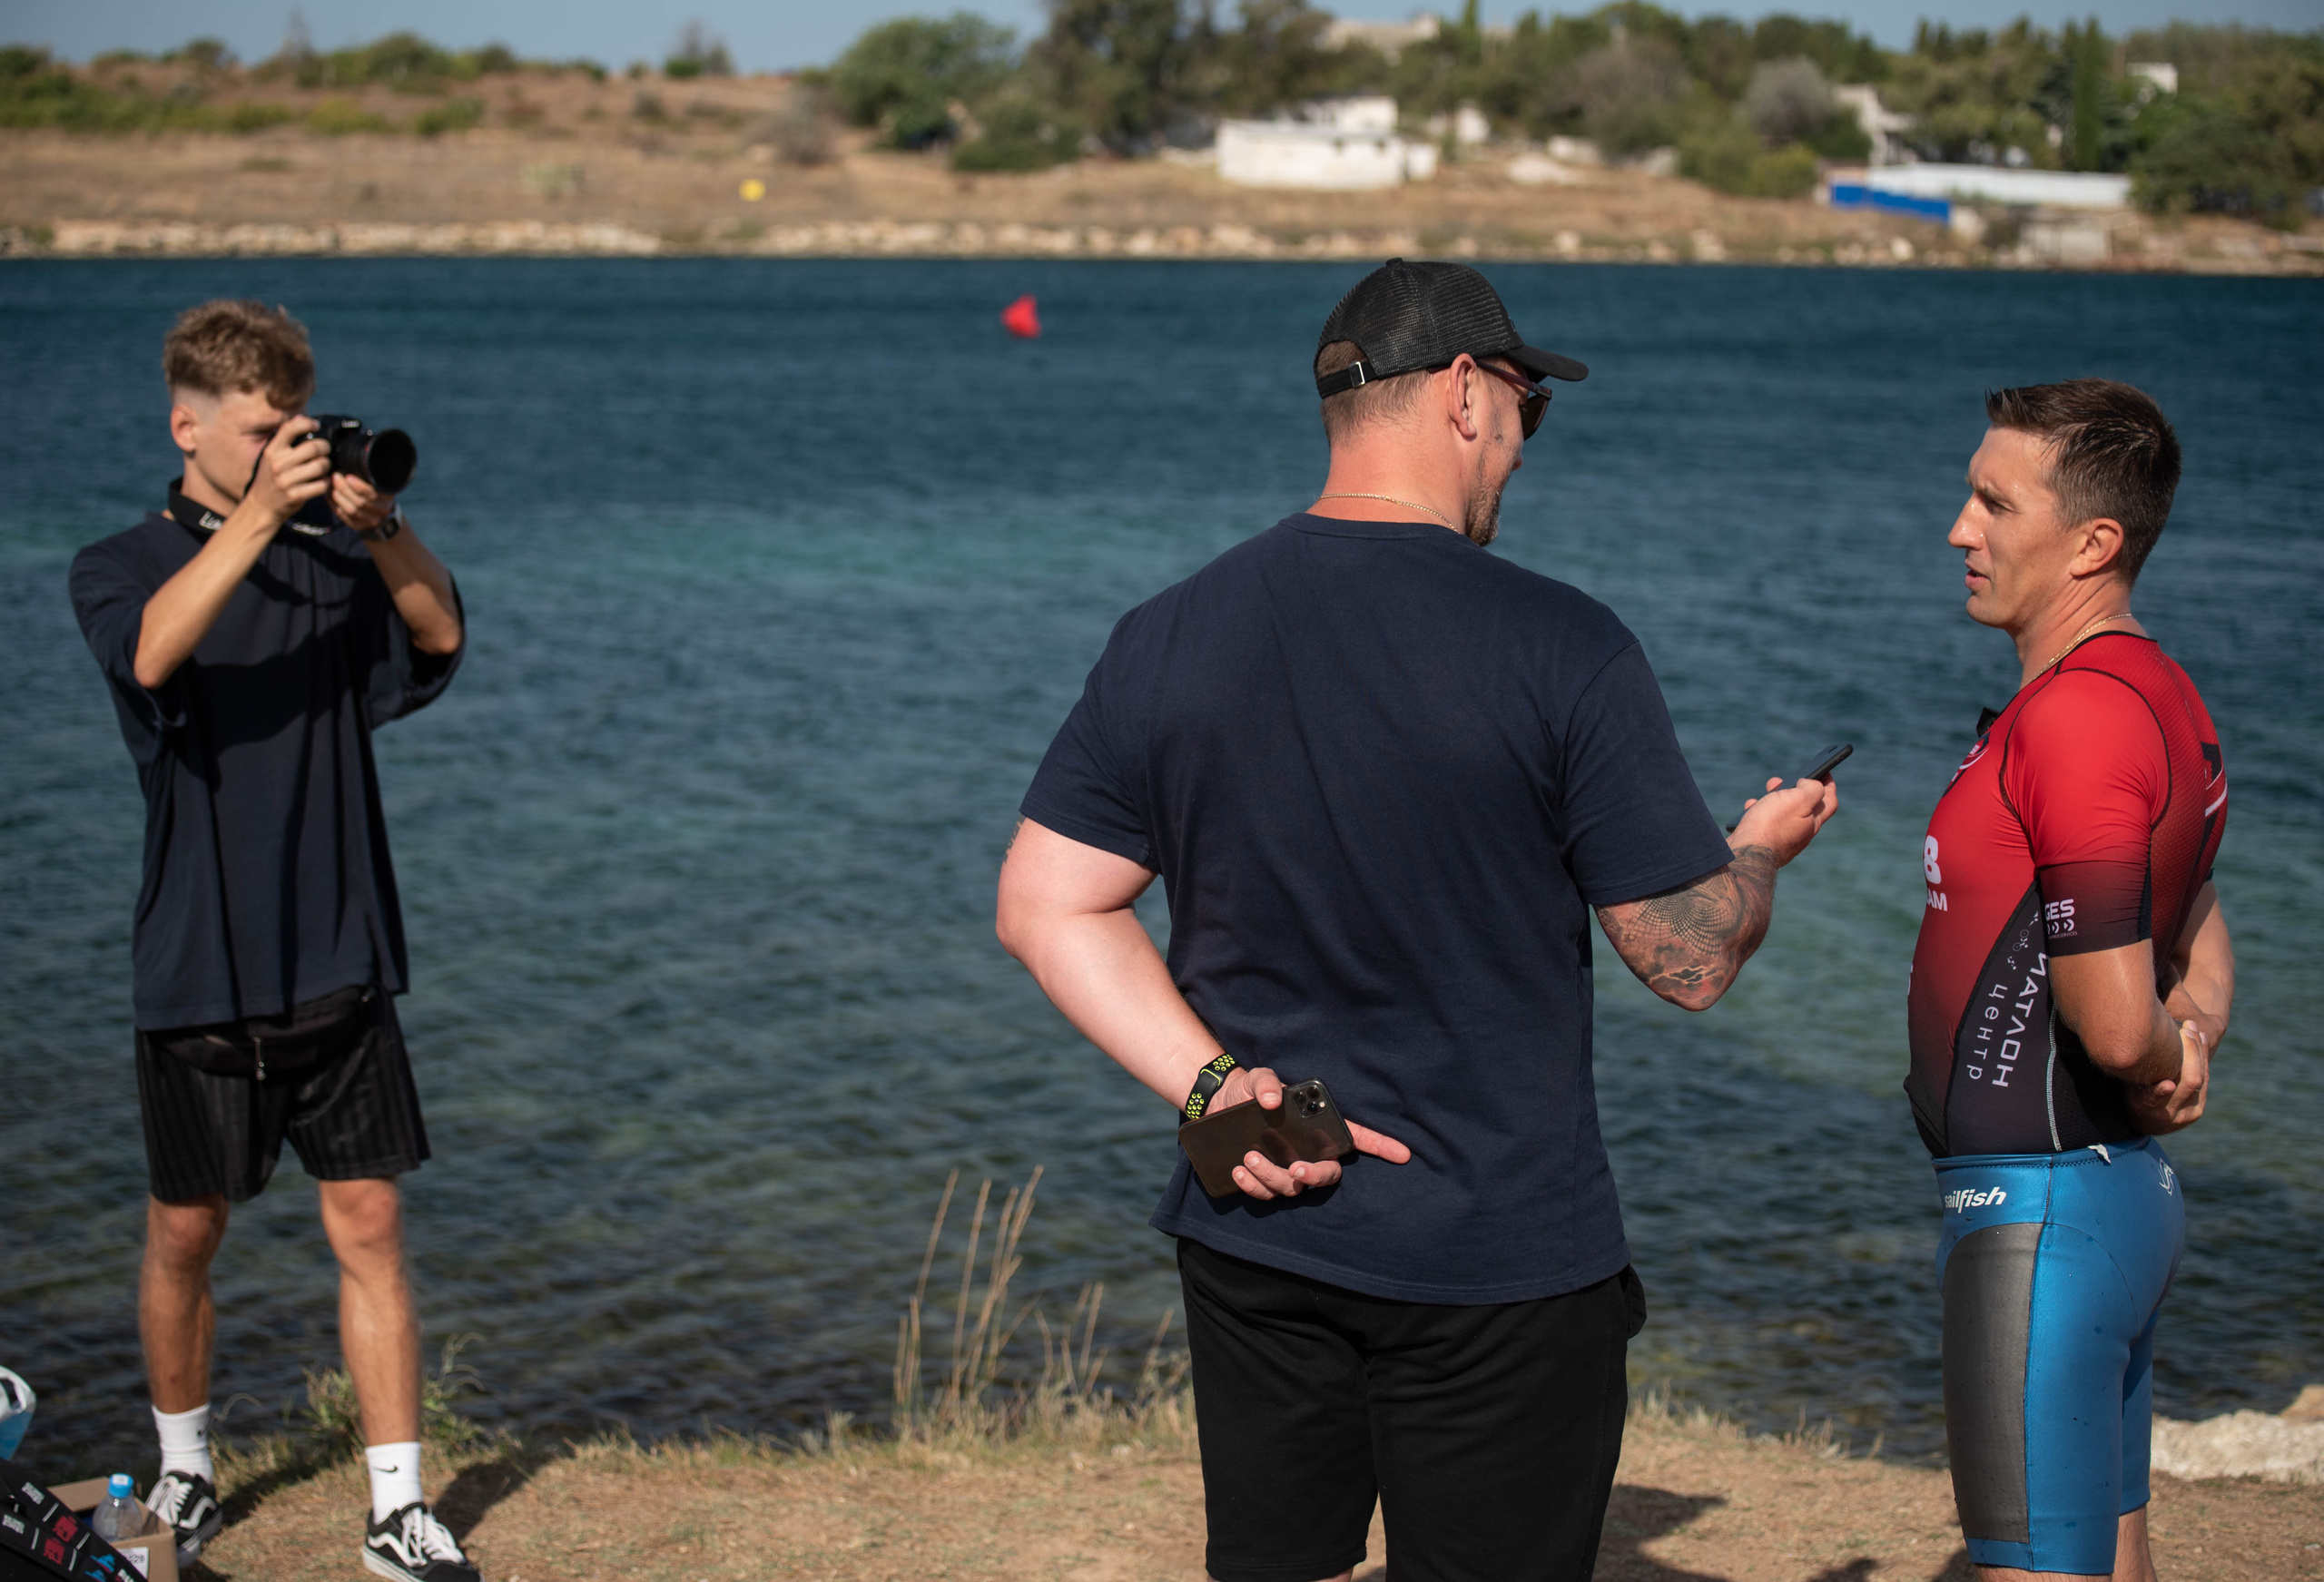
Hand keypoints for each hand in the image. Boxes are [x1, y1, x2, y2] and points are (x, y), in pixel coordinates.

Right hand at [243, 416, 329, 526]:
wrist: (261, 506)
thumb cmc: (270, 479)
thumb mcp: (271, 457)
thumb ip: (285, 439)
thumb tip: (301, 417)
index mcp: (271, 451)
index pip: (290, 428)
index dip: (307, 423)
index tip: (316, 426)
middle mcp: (278, 464)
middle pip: (313, 447)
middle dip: (325, 448)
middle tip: (326, 452)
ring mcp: (286, 480)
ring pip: (320, 466)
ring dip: (327, 466)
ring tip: (324, 467)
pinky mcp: (296, 495)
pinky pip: (321, 484)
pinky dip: (326, 482)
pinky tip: (322, 481)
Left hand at [332, 471, 393, 534]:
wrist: (380, 508)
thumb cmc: (374, 487)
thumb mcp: (377, 479)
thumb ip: (367, 473)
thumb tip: (349, 460)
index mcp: (387, 497)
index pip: (373, 494)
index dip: (359, 487)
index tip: (348, 476)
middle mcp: (381, 510)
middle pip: (360, 503)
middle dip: (344, 489)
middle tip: (334, 477)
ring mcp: (371, 520)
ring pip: (351, 511)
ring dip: (338, 498)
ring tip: (330, 486)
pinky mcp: (359, 526)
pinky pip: (345, 518)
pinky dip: (334, 506)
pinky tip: (329, 496)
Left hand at [1211, 1065, 1411, 1200]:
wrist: (1216, 1105)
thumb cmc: (1248, 1091)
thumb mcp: (1256, 1078)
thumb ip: (1266, 1083)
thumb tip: (1273, 1098)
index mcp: (1316, 1127)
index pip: (1355, 1136)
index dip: (1381, 1145)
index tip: (1403, 1153)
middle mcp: (1306, 1152)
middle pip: (1327, 1174)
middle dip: (1314, 1176)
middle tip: (1295, 1169)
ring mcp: (1286, 1169)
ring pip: (1293, 1188)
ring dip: (1272, 1177)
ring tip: (1249, 1158)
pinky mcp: (1264, 1180)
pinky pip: (1266, 1194)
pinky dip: (1253, 1186)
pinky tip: (1239, 1171)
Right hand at [1731, 775, 1838, 866]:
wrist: (1745, 855)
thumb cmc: (1771, 825)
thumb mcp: (1797, 800)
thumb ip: (1811, 789)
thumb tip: (1809, 783)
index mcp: (1813, 822)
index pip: (1829, 802)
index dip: (1829, 785)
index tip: (1825, 772)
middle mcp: (1801, 833)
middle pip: (1806, 807)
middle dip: (1798, 789)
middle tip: (1788, 779)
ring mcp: (1783, 840)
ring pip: (1784, 813)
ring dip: (1777, 798)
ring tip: (1768, 789)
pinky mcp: (1765, 844)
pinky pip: (1766, 823)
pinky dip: (1760, 811)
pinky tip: (1751, 808)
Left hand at [2126, 1019, 2209, 1134]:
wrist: (2136, 1125)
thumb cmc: (2154, 1099)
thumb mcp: (2173, 1089)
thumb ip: (2183, 1071)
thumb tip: (2195, 1034)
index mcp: (2197, 1102)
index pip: (2203, 1072)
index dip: (2201, 1051)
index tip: (2195, 1029)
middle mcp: (2189, 1109)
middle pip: (2197, 1076)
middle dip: (2194, 1050)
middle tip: (2188, 1027)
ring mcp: (2171, 1114)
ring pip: (2188, 1084)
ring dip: (2186, 1057)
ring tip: (2180, 1035)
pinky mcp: (2149, 1113)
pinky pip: (2156, 1099)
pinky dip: (2162, 1090)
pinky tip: (2167, 1083)